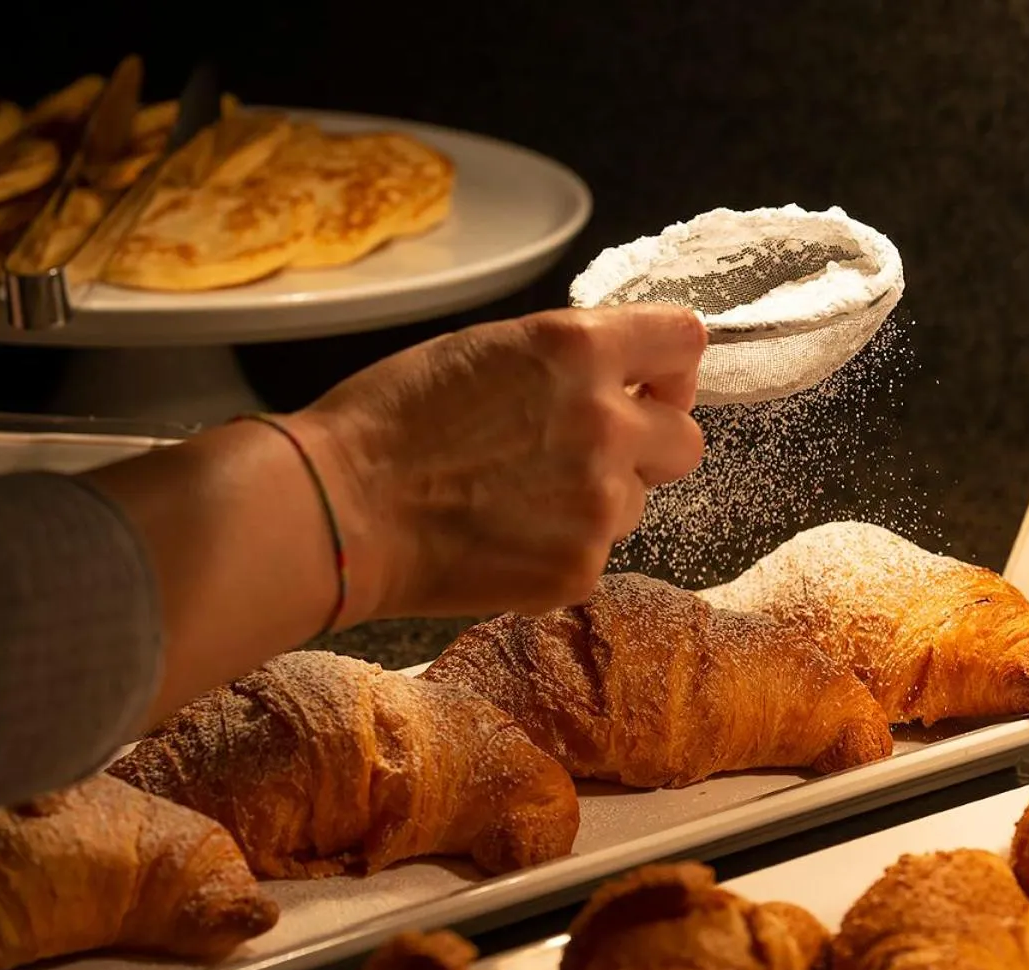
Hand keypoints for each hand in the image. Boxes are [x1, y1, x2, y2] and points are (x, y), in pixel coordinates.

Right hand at [290, 304, 706, 620]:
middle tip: (589, 454)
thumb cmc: (388, 422)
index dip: (669, 367)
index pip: (684, 341)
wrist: (341, 512)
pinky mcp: (580, 568)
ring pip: (638, 503)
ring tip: (518, 501)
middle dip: (648, 446)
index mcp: (577, 349)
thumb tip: (611, 382)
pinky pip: (595, 555)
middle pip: (686, 439)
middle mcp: (606, 423)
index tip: (650, 385)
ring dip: (597, 501)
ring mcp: (598, 503)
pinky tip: (502, 540)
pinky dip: (559, 551)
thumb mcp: (481, 351)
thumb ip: (561, 363)